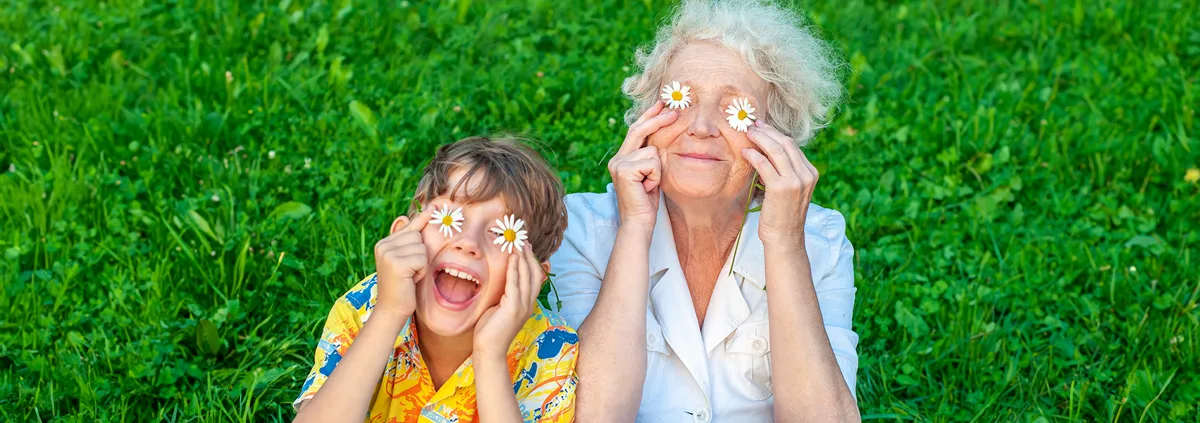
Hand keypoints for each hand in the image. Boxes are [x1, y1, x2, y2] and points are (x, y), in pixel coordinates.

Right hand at [373, 207, 434, 315]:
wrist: (392, 309)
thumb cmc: (402, 285)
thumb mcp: (404, 260)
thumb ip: (408, 241)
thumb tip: (418, 216)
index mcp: (384, 243)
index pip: (408, 227)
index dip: (422, 218)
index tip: (433, 207)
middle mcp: (383, 246)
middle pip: (417, 235)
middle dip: (420, 253)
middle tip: (410, 270)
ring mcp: (388, 254)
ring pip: (422, 247)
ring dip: (421, 263)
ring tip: (409, 275)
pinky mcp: (396, 264)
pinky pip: (421, 259)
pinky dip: (421, 271)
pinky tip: (410, 280)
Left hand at [473, 248, 545, 358]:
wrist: (489, 350)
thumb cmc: (491, 331)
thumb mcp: (500, 308)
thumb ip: (505, 295)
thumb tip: (502, 281)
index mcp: (527, 304)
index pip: (535, 278)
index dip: (532, 261)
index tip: (526, 247)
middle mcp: (529, 304)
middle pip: (535, 274)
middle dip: (529, 255)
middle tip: (524, 240)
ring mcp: (523, 306)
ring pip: (527, 276)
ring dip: (523, 258)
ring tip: (519, 244)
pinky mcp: (513, 308)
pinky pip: (515, 284)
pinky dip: (515, 269)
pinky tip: (513, 258)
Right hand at [607, 100, 677, 230]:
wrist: (639, 222)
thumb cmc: (647, 201)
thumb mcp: (651, 174)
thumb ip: (650, 157)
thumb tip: (661, 137)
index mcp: (622, 158)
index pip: (636, 131)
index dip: (649, 116)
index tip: (661, 104)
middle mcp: (617, 159)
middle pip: (639, 131)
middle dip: (658, 120)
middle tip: (675, 112)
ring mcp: (619, 163)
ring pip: (652, 151)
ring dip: (658, 169)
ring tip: (650, 185)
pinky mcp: (624, 170)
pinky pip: (652, 162)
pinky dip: (656, 176)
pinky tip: (648, 188)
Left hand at [742, 121, 818, 249]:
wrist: (785, 239)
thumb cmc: (783, 215)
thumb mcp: (790, 190)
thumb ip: (785, 171)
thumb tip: (767, 152)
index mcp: (811, 173)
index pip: (793, 146)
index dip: (775, 133)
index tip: (762, 127)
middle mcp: (806, 175)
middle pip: (786, 143)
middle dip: (767, 132)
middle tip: (752, 126)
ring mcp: (795, 181)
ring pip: (776, 150)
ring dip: (760, 139)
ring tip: (747, 134)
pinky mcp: (781, 188)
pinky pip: (765, 165)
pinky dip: (754, 155)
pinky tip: (745, 152)